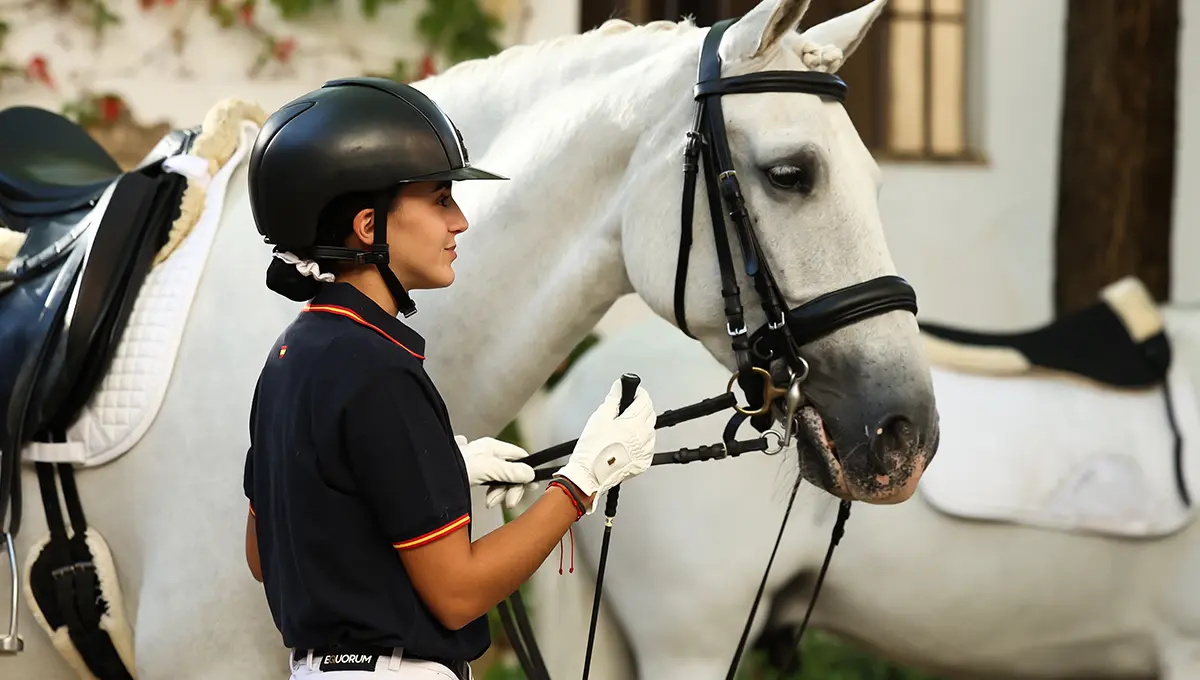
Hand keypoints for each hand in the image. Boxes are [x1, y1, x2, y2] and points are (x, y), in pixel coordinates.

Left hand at [455, 435, 536, 509]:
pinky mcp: (472, 476)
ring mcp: (479, 465)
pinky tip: (486, 501)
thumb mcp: (484, 469)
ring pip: (500, 480)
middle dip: (510, 488)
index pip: (520, 457)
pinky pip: (489, 486)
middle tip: (508, 503)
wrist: (426, 478)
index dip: (526, 473)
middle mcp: (487, 454)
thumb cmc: (450, 468)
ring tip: (489, 503)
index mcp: (492, 447)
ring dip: (499, 494)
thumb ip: (508, 471)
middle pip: (511, 471)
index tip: (529, 488)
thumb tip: (530, 473)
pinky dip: (490, 494)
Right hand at [552, 378, 655, 512]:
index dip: (639, 393)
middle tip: (626, 408)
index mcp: (633, 424)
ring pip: (650, 429)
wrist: (590, 475)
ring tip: (624, 427)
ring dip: (641, 424)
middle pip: (650, 413)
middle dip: (640, 407)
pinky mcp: (644, 462)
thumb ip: (613, 399)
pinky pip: (648, 445)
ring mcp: (645, 451)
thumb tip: (619, 387)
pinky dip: (641, 440)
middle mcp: (643, 437)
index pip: (645, 400)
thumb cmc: (592, 449)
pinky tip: (627, 441)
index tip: (633, 392)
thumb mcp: (600, 417)